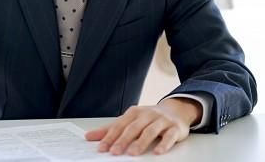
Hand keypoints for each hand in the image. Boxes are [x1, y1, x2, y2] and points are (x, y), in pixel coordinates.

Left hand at [85, 98, 201, 155]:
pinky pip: (169, 136)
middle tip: (115, 152)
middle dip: (123, 140)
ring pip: (150, 131)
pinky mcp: (174, 128)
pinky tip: (157, 152)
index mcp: (134, 112)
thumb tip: (89, 136)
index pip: (119, 125)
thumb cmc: (149, 118)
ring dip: (141, 142)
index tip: (102, 148)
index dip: (110, 136)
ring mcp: (161, 120)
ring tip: (132, 153)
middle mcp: (147, 114)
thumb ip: (111, 129)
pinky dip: (163, 144)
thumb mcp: (130, 121)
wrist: (176, 111)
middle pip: (133, 127)